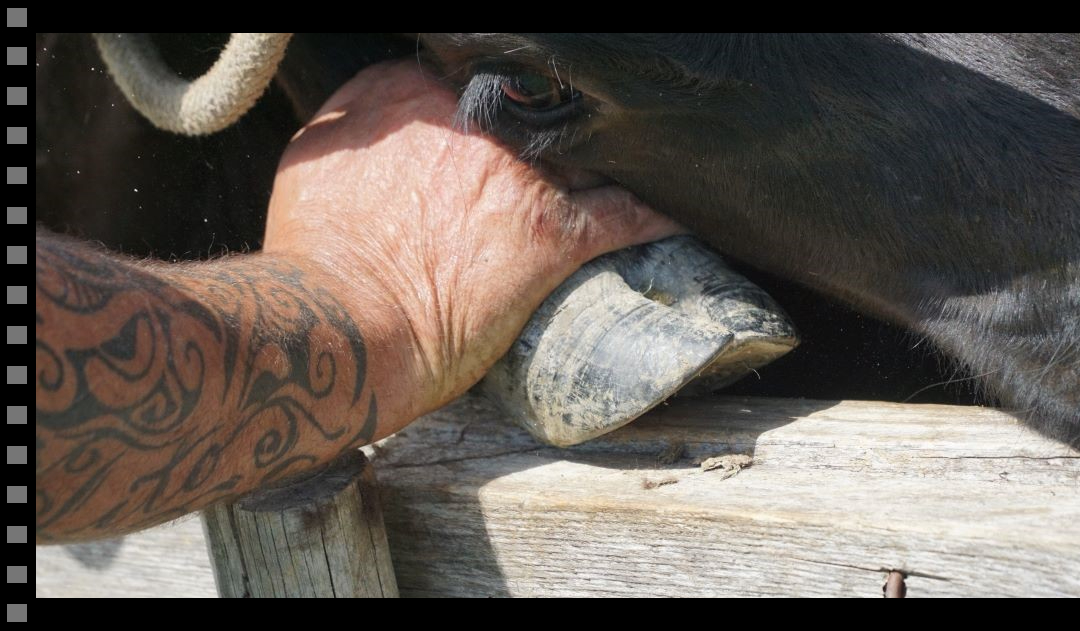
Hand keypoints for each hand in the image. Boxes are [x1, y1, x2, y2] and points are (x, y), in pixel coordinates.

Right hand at [264, 60, 682, 417]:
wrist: (340, 325)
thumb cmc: (314, 255)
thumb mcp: (310, 157)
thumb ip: (354, 110)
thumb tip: (383, 93)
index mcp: (414, 95)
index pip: (472, 81)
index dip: (490, 108)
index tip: (500, 127)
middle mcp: (475, 125)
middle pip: (536, 106)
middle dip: (552, 122)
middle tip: (560, 148)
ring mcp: (522, 176)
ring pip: (588, 149)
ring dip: (611, 155)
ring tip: (641, 158)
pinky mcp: (554, 233)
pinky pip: (625, 213)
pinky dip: (657, 209)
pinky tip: (679, 205)